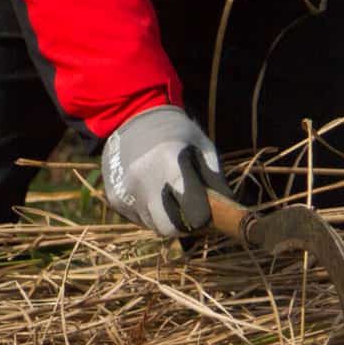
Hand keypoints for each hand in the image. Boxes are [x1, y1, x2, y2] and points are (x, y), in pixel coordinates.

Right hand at [101, 106, 226, 236]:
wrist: (132, 117)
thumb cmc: (176, 132)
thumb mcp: (202, 146)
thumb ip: (215, 179)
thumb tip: (229, 211)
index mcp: (169, 162)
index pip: (193, 212)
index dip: (203, 217)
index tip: (206, 212)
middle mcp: (143, 179)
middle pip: (169, 228)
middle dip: (183, 226)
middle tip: (189, 213)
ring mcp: (125, 190)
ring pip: (153, 225)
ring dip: (165, 218)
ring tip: (168, 195)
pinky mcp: (114, 198)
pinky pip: (139, 219)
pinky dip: (149, 212)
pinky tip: (151, 191)